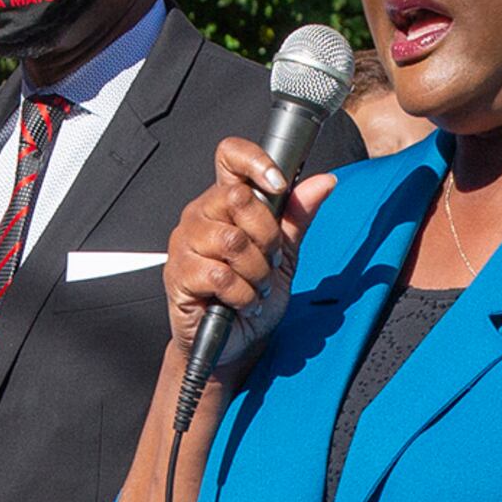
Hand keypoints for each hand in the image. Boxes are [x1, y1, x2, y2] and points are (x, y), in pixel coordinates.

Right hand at [164, 137, 338, 347]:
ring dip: (257, 271)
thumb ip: (298, 216)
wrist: (233, 344)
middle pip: (239, 197)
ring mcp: (185, 245)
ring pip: (233, 240)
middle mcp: (200, 216)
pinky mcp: (179, 276)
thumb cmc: (250, 297)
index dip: (256, 162)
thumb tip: (323, 182)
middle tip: (269, 260)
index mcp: (224, 202)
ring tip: (255, 286)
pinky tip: (242, 301)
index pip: (230, 157)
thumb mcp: (285, 254)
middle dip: (268, 236)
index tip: (279, 184)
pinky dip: (243, 294)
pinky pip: (220, 275)